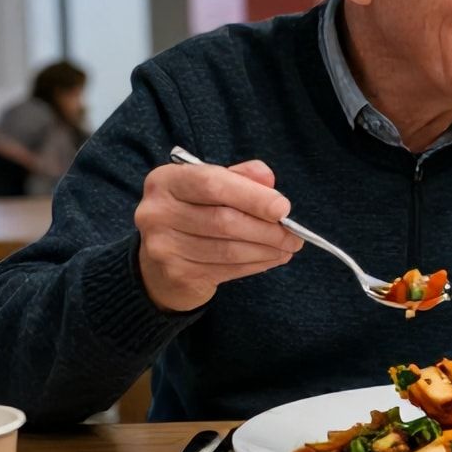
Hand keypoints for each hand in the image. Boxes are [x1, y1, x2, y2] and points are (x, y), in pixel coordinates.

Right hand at [134, 160, 303, 312]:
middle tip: (295, 235)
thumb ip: (241, 177)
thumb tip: (268, 180)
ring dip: (267, 250)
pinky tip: (271, 258)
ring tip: (288, 247)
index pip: (212, 184)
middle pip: (224, 220)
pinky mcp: (175, 273)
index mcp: (166, 181)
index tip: (283, 208)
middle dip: (267, 229)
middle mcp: (156, 212)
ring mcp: (162, 246)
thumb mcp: (213, 186)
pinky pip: (226, 269)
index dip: (252, 196)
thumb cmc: (195, 213)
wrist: (160, 261)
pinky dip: (255, 264)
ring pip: (228, 249)